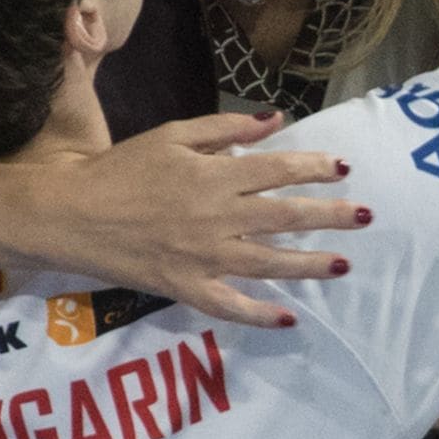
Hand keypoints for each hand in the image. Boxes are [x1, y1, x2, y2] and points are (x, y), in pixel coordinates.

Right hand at [17, 112, 371, 327]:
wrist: (74, 213)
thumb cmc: (124, 167)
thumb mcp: (173, 133)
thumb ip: (225, 127)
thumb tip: (275, 120)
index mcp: (214, 175)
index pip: (277, 170)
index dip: (313, 167)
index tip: (343, 167)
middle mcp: (217, 217)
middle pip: (284, 216)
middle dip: (328, 215)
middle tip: (364, 215)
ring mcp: (204, 258)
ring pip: (269, 264)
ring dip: (309, 264)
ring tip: (344, 264)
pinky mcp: (187, 289)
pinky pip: (231, 306)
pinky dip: (261, 315)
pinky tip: (290, 317)